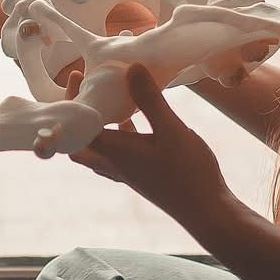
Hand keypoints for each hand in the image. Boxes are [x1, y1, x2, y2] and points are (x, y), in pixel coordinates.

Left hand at [71, 64, 231, 228]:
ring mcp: (126, 172)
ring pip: (97, 148)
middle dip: (75, 119)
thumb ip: (149, 99)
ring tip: (105, 100)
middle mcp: (113, 164)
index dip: (72, 101)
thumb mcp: (170, 129)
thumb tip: (130, 67)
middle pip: (78, 142)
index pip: (77, 125)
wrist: (207, 211)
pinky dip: (117, 135)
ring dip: (96, 126)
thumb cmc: (188, 172)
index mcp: (113, 151)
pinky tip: (132, 120)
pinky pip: (117, 152)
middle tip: (84, 94)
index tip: (79, 76)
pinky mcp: (140, 175)